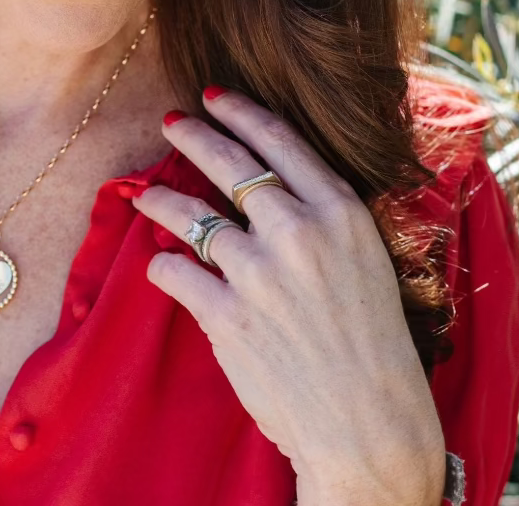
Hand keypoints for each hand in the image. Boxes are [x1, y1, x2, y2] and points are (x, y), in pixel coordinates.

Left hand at [132, 88, 446, 505]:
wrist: (369, 423)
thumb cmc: (373, 342)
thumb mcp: (366, 259)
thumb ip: (322, 217)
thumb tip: (270, 187)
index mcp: (339, 211)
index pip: (279, 140)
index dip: (241, 112)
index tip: (214, 96)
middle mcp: (297, 231)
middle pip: (229, 164)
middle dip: (193, 135)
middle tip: (169, 121)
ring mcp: (259, 272)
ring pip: (191, 215)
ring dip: (161, 200)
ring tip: (145, 193)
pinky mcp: (227, 315)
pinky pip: (176, 271)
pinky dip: (163, 265)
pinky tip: (162, 264)